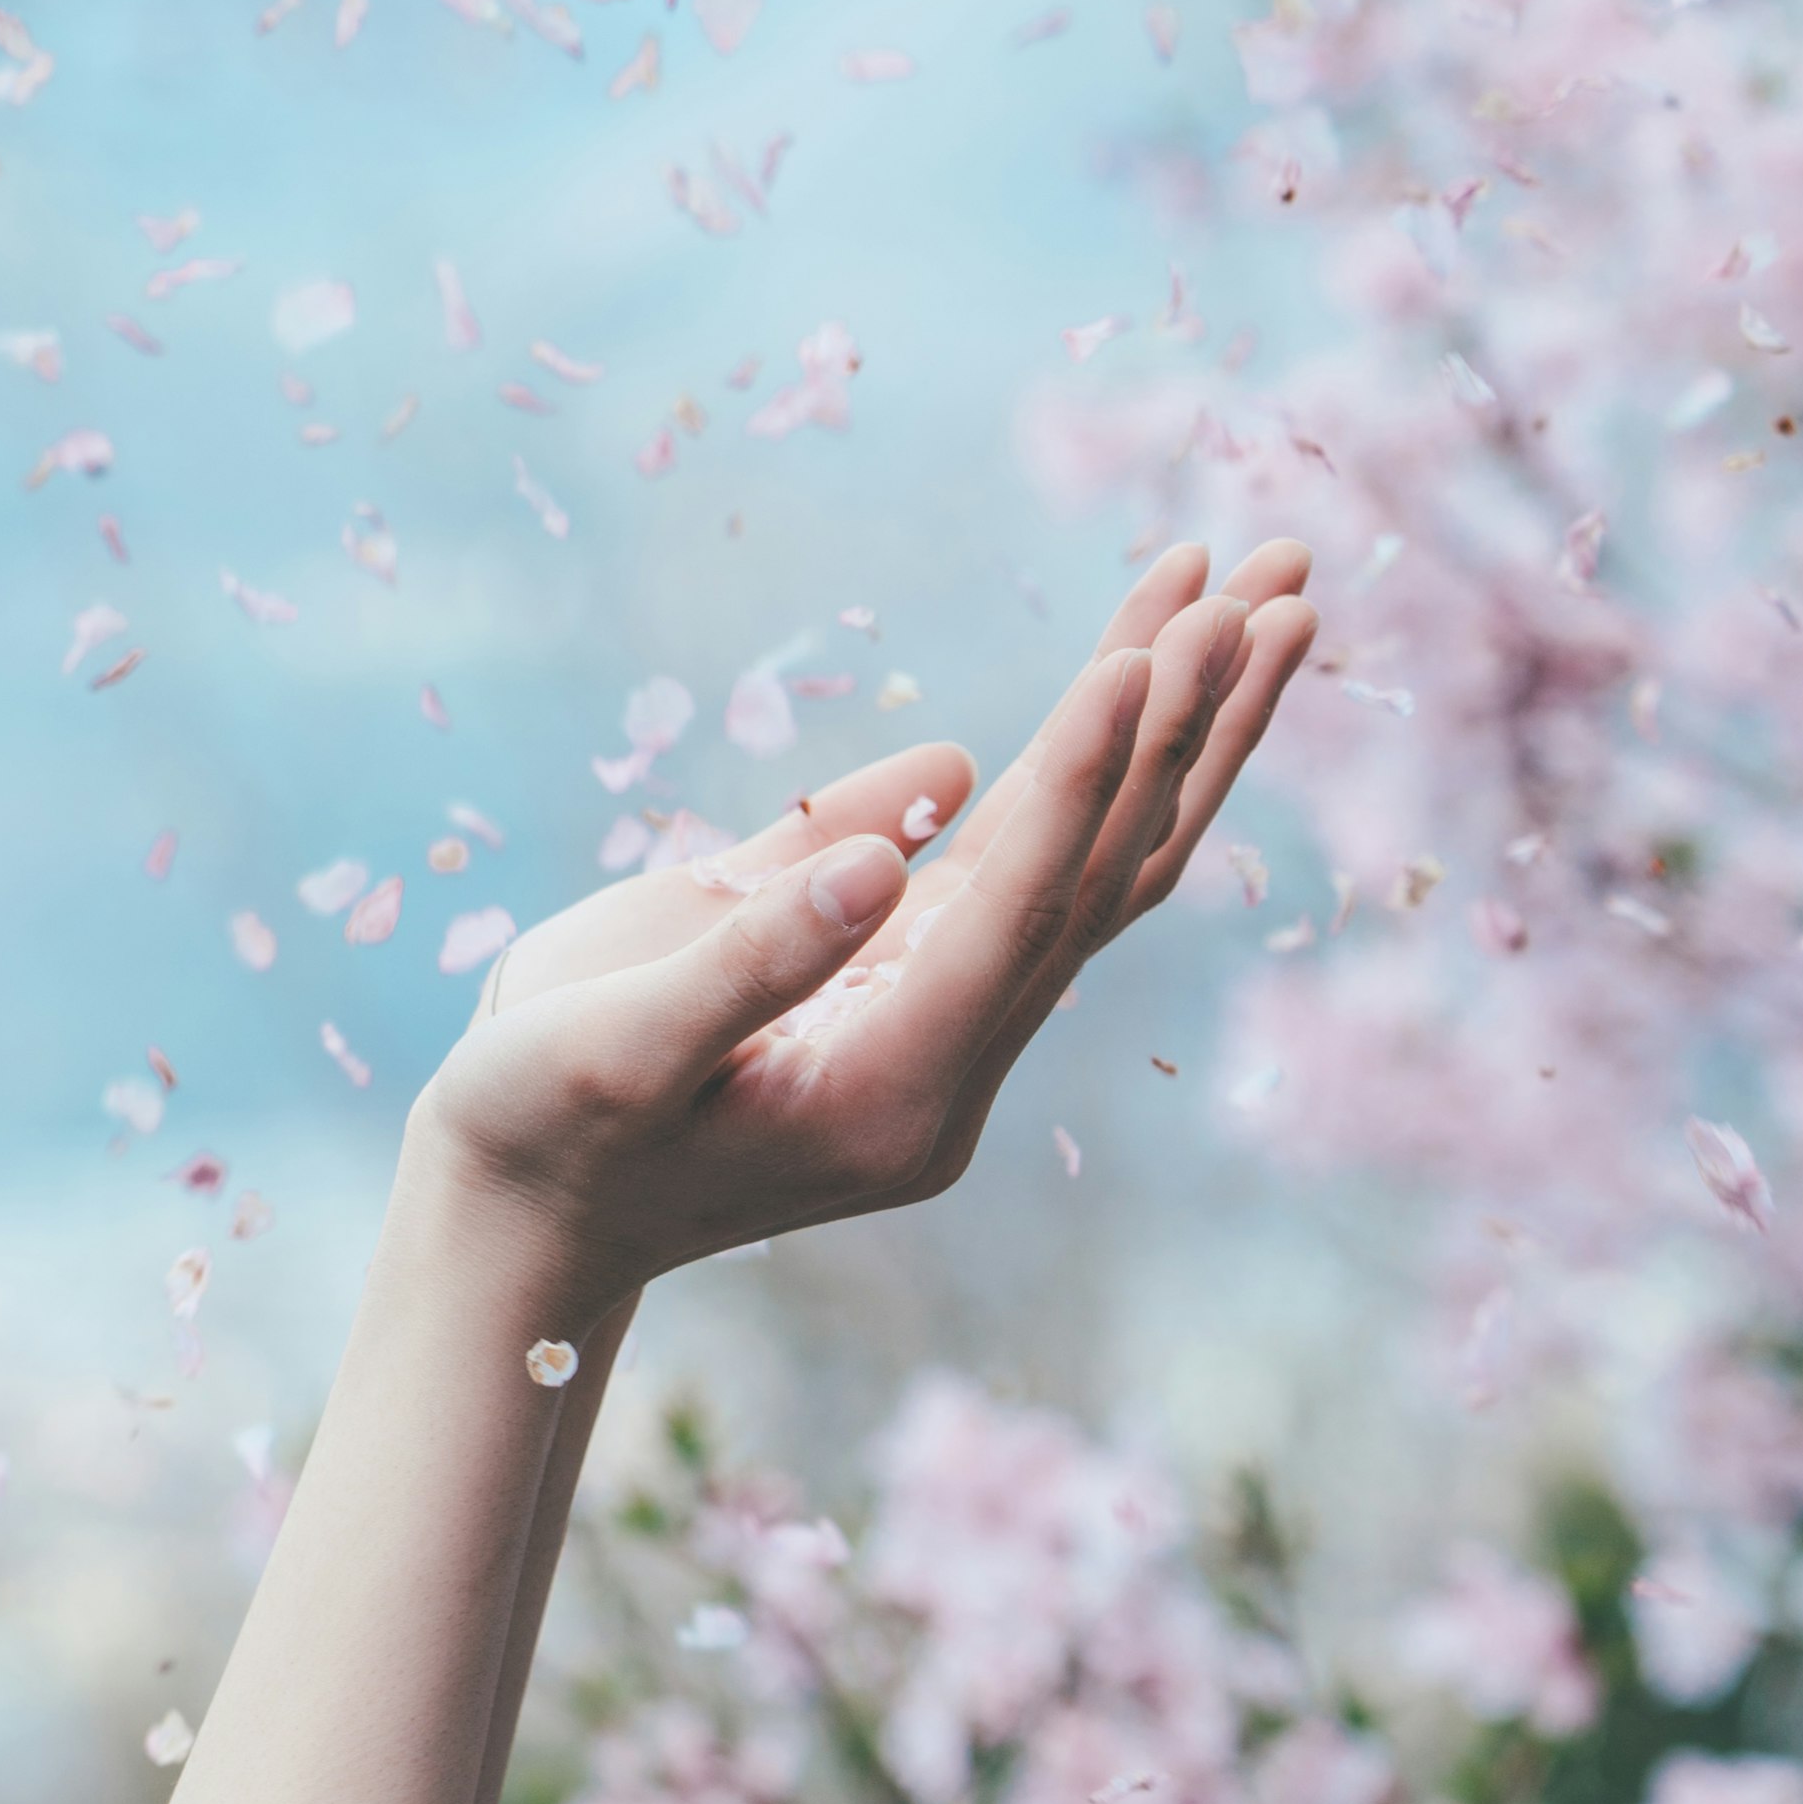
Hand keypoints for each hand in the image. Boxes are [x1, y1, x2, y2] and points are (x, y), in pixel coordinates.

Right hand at [402, 541, 1318, 1324]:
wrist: (515, 1229)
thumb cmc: (536, 1136)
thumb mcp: (615, 1049)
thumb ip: (756, 952)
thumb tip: (898, 843)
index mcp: (895, 1089)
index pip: (1027, 906)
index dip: (1093, 769)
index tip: (1161, 638)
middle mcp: (951, 1059)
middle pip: (1114, 869)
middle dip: (1199, 715)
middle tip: (1287, 573)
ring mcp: (935, 1018)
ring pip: (1096, 855)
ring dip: (1177, 719)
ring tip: (1259, 588)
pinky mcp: (896, 974)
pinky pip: (1023, 855)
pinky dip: (1081, 755)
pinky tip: (1130, 660)